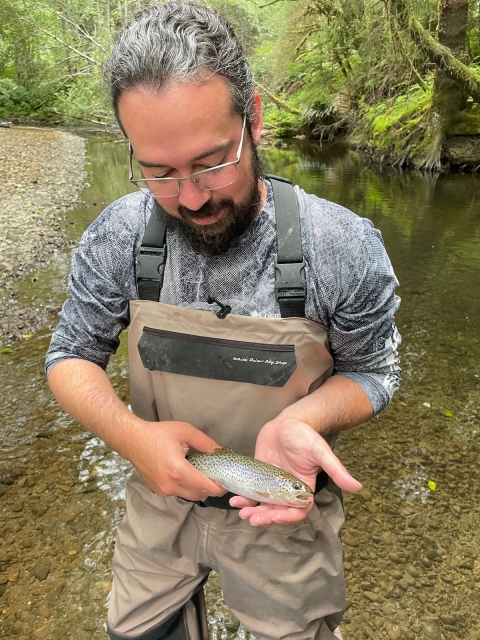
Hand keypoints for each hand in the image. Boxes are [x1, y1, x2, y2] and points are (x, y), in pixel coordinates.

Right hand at [129, 419, 225, 500]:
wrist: (132, 440)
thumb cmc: (158, 434)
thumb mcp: (185, 431)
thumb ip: (205, 442)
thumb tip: (220, 451)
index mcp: (178, 470)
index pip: (205, 486)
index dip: (219, 487)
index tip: (227, 482)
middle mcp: (170, 484)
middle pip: (200, 494)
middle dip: (212, 489)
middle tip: (220, 479)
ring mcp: (163, 490)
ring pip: (190, 495)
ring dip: (200, 489)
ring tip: (206, 475)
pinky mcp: (159, 490)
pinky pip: (179, 492)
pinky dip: (188, 487)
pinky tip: (190, 475)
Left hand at [230, 416, 360, 525]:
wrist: (289, 421)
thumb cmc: (307, 436)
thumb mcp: (321, 452)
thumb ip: (337, 470)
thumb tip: (358, 487)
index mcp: (303, 489)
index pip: (297, 511)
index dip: (287, 517)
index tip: (276, 517)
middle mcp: (286, 490)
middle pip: (277, 511)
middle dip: (265, 518)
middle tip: (253, 519)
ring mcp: (271, 484)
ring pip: (262, 505)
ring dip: (253, 512)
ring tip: (243, 513)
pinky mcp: (258, 476)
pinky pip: (250, 491)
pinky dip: (243, 498)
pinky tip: (234, 499)